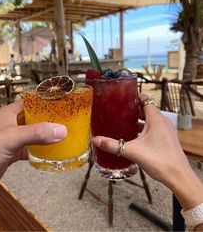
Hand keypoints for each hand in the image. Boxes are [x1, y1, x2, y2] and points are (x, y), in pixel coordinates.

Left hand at [0, 101, 66, 201]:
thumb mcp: (11, 138)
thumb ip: (36, 133)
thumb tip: (60, 130)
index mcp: (9, 114)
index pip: (32, 102)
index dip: (47, 102)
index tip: (63, 104)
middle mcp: (11, 125)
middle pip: (35, 119)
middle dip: (50, 120)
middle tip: (68, 122)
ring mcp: (12, 140)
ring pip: (34, 135)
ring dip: (47, 136)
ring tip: (63, 136)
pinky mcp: (12, 154)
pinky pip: (31, 150)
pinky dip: (41, 151)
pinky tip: (51, 153)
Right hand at [91, 94, 202, 210]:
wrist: (178, 177)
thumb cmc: (159, 160)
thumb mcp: (132, 151)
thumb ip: (112, 145)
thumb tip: (95, 140)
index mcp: (156, 119)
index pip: (146, 99)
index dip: (135, 96)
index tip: (123, 97)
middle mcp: (163, 122)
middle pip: (147, 109)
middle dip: (134, 109)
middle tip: (119, 110)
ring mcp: (166, 131)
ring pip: (151, 120)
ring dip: (139, 120)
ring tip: (124, 122)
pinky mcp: (167, 139)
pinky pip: (154, 129)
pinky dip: (145, 129)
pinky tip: (134, 137)